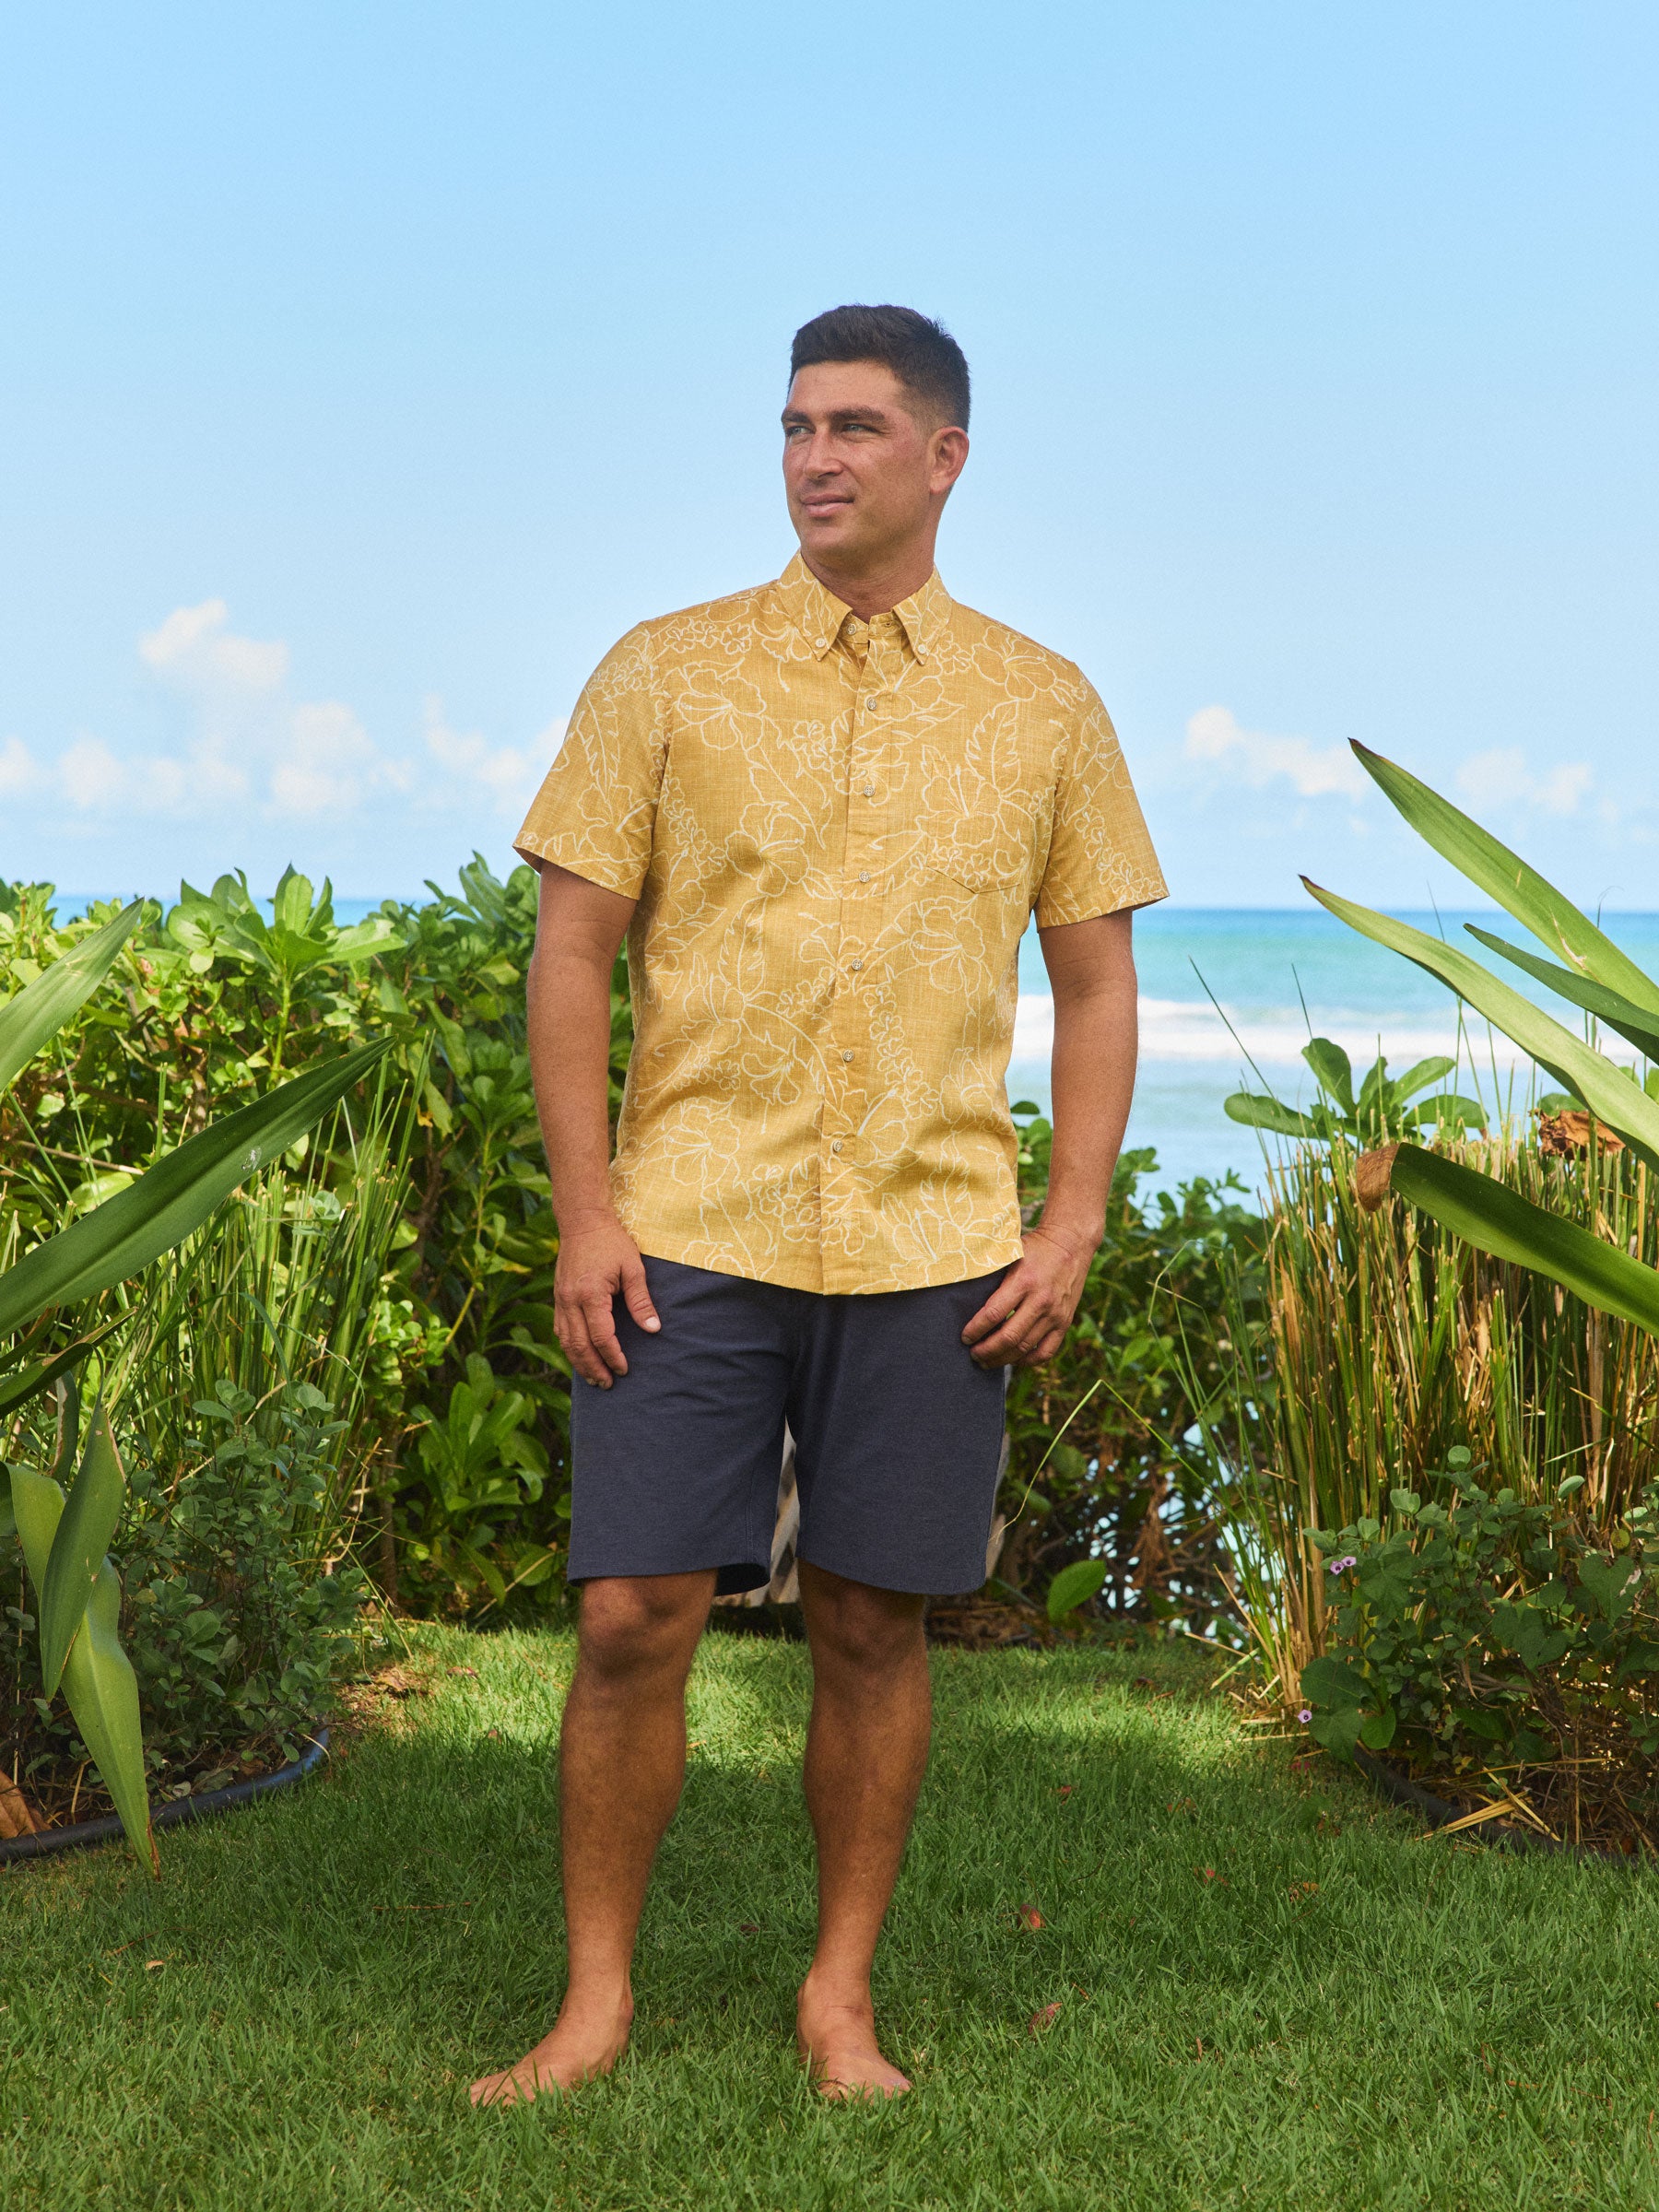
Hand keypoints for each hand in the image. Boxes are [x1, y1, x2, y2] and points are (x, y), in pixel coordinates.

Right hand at [554, 1212, 659, 1386]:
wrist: (582, 1221)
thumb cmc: (611, 1242)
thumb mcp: (633, 1268)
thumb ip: (641, 1301)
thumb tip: (653, 1329)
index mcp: (590, 1294)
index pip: (601, 1337)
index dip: (613, 1356)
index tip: (625, 1369)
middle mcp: (570, 1301)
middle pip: (579, 1346)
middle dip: (593, 1368)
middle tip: (608, 1385)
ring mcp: (560, 1300)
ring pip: (565, 1341)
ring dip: (578, 1363)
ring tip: (593, 1378)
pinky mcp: (557, 1297)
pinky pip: (559, 1330)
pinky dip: (568, 1347)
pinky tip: (578, 1356)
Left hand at [961, 1225, 1094, 1368]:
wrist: (1071, 1244)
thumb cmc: (1034, 1247)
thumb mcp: (1010, 1252)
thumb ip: (992, 1272)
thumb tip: (964, 1293)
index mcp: (1023, 1281)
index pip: (993, 1314)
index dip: (975, 1330)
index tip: (965, 1337)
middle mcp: (1040, 1300)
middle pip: (1008, 1337)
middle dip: (986, 1350)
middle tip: (973, 1354)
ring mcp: (1055, 1314)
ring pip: (1025, 1348)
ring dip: (1002, 1359)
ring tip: (987, 1361)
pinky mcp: (1065, 1322)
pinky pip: (1046, 1351)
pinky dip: (1028, 1361)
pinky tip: (1014, 1360)